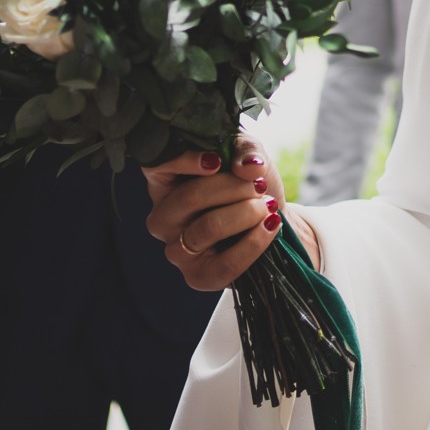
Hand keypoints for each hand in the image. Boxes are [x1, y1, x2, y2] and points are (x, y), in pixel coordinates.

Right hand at [143, 136, 317, 290]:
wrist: (272, 221)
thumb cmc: (251, 184)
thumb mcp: (249, 156)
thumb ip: (246, 152)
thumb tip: (248, 167)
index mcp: (164, 182)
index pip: (157, 166)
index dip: (184, 161)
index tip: (217, 161)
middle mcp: (162, 217)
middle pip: (189, 198)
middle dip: (232, 188)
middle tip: (259, 185)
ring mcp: (176, 250)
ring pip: (208, 227)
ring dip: (246, 212)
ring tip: (268, 205)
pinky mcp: (198, 277)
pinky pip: (225, 264)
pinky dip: (254, 242)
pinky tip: (270, 225)